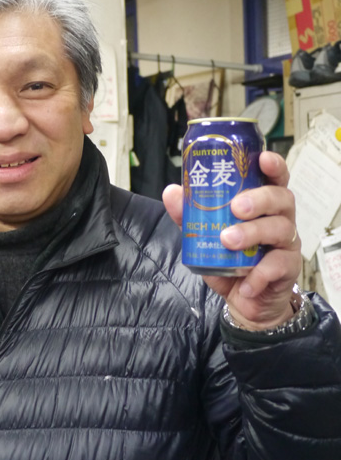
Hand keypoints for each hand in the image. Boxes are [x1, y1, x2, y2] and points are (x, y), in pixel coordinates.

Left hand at [163, 151, 301, 329]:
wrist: (245, 300)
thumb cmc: (230, 260)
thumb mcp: (205, 237)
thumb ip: (189, 216)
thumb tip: (172, 191)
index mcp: (263, 205)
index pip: (274, 179)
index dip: (273, 165)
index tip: (262, 159)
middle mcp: (279, 219)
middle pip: (281, 198)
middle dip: (259, 199)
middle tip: (236, 207)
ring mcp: (287, 244)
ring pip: (280, 229)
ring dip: (253, 232)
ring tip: (228, 240)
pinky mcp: (288, 269)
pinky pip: (278, 266)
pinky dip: (259, 274)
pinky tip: (244, 283)